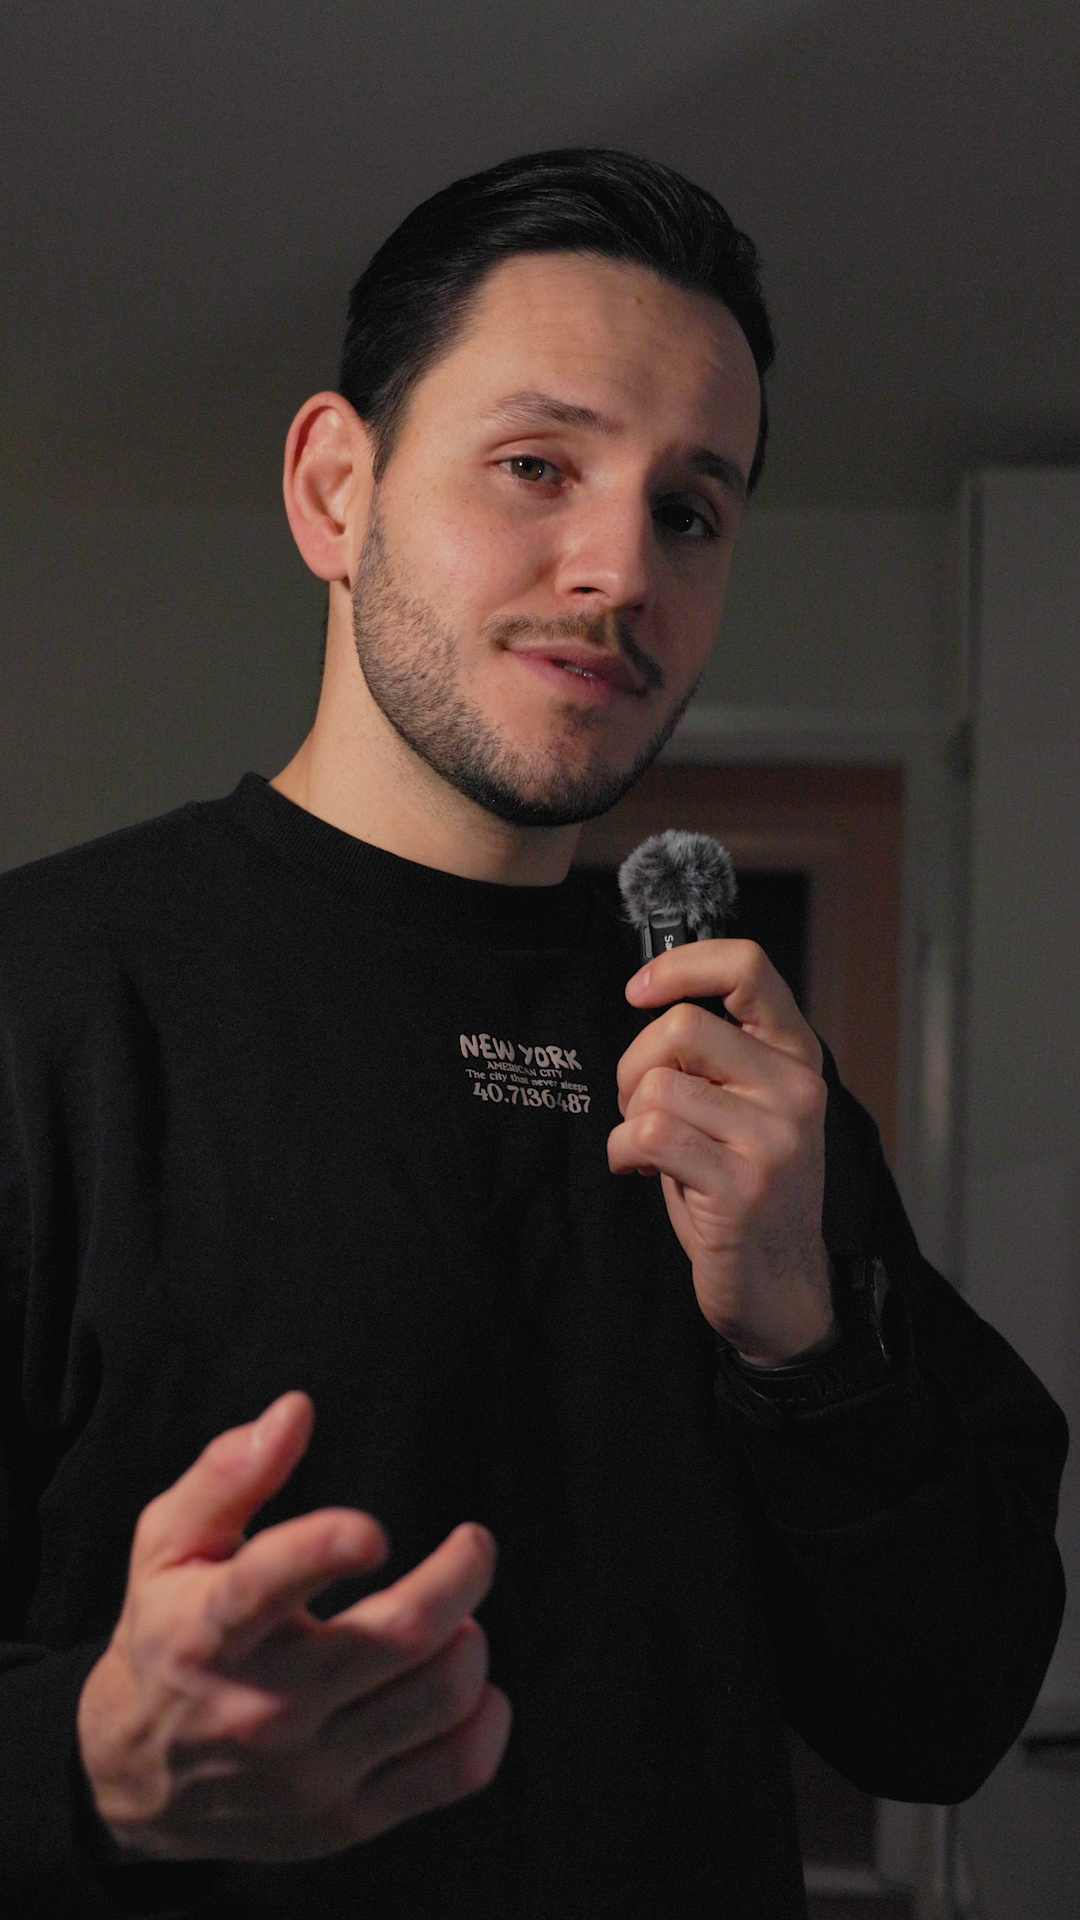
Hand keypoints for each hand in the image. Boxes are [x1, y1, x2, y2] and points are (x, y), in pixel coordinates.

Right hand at [76, 1393, 510, 1861]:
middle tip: (474, 1545)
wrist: (133, 1774)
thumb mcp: (168, 1543)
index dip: (325, 1549)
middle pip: (398, 1636)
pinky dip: (485, 1717)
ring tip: (455, 1616)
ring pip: (438, 1697)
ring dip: (469, 1640)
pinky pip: (453, 1772)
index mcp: (211, 1629)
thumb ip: (228, 1473)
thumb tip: (295, 1412)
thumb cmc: (168, 1632)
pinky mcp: (345, 1819)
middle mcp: (262, 1707)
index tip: (372, 1530)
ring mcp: (309, 1773)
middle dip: (460, 1574)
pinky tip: (468, 1682)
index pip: (266, 1586)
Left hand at [607, 940, 835, 1366]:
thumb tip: (652, 1007)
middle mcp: (794, 1090)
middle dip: (633, 1063)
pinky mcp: (740, 1186)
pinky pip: (647, 1135)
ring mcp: (772, 1139)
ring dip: (628, 1119)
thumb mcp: (746, 1108)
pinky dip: (622, 1151)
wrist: (781, 1288)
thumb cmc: (745, 1191)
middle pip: (682, 1025)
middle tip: (636, 1104)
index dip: (682, 965)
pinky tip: (639, 1170)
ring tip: (647, 1149)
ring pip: (657, 1086)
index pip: (749, 967)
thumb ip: (717, 1058)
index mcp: (796, 1058)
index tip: (639, 990)